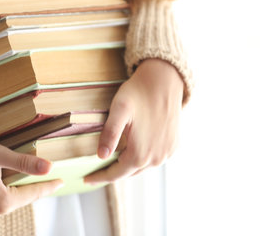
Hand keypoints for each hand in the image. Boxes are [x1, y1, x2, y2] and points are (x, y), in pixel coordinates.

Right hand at [0, 136, 62, 223]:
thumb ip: (24, 163)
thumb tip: (49, 167)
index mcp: (0, 202)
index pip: (32, 194)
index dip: (47, 187)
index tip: (61, 182)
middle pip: (15, 200)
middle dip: (23, 187)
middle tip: (35, 175)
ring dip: (4, 192)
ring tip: (4, 177)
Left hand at [85, 58, 182, 183]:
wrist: (164, 81)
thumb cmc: (138, 93)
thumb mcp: (118, 110)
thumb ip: (110, 134)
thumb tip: (101, 156)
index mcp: (140, 154)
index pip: (115, 174)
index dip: (99, 177)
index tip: (86, 179)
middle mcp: (156, 158)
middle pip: (128, 172)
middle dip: (112, 172)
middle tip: (96, 170)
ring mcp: (166, 153)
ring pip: (142, 167)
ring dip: (128, 165)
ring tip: (113, 161)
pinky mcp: (173, 146)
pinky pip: (154, 158)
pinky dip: (142, 157)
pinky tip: (134, 150)